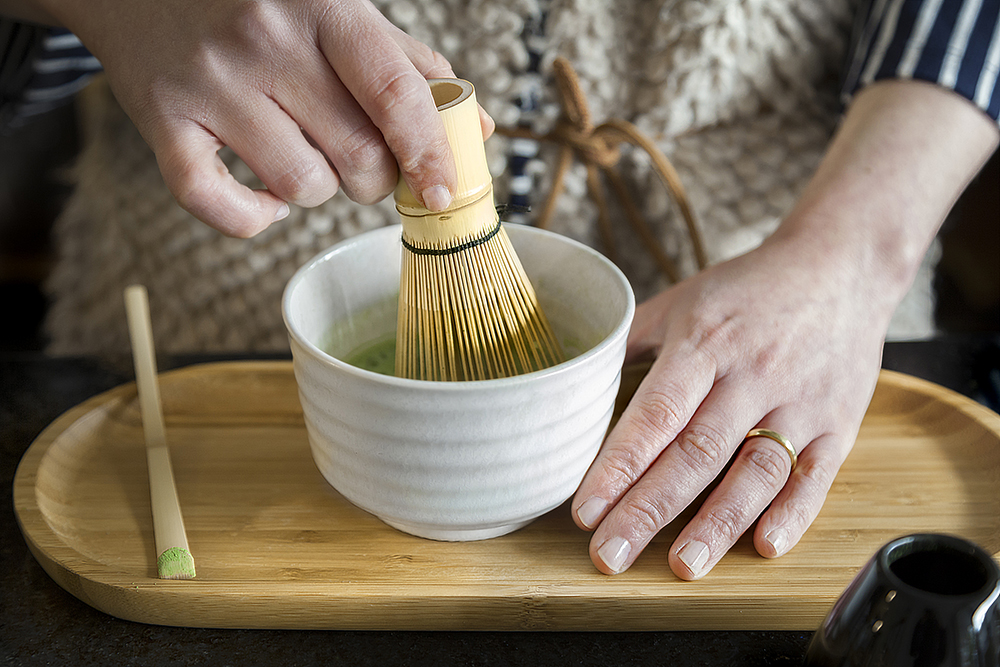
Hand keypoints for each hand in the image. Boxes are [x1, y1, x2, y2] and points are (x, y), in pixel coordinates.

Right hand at [45, 0, 492, 235]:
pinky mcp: (163, 121)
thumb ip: (408, 65)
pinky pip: (225, 208)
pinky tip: (261, 194)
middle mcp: (263, 42)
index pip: (394, 94)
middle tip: (361, 161)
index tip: (444, 193)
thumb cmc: (256, 1)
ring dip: (316, 188)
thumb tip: (475, 128)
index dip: (429, 153)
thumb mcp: (335, 9)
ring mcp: (209, 84)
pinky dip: (255, 218)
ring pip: (302, 187)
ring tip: (300, 152)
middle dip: (375, 178)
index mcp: (321, 7)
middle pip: (357, 156)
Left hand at [571, 231, 888, 578]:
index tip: (586, 510)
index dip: (619, 465)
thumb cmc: (748, 290)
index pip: (656, 413)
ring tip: (682, 566)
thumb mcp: (682, 301)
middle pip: (696, 452)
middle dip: (649, 510)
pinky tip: (765, 546)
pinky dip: (793, 513)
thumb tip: (577, 383)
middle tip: (610, 556)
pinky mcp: (840, 423)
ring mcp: (799, 401)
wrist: (841, 266)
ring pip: (756, 470)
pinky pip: (816, 475)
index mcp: (704, 342)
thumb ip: (632, 342)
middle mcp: (752, 375)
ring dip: (718, 523)